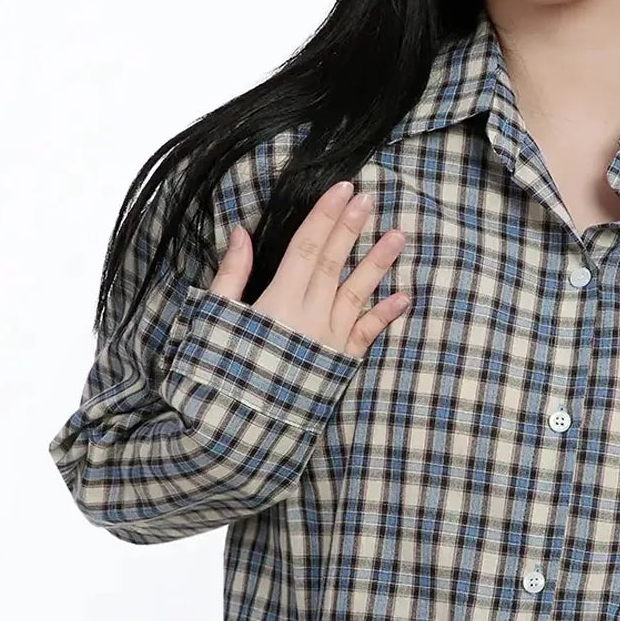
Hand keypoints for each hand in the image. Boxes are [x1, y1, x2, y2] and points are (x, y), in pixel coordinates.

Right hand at [209, 179, 408, 357]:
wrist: (239, 431)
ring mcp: (328, 341)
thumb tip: (240, 232)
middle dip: (351, 228)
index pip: (307, 248)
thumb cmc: (220, 374)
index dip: (325, 216)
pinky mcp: (338, 365)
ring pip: (357, 294)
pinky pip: (365, 336)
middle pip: (333, 263)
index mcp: (278, 302)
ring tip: (399, 236)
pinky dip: (385, 316)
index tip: (343, 189)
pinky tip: (404, 297)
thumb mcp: (215, 320)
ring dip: (378, 264)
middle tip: (370, 198)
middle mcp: (309, 318)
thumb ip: (231, 275)